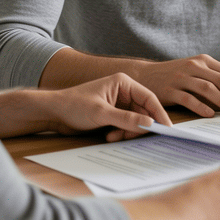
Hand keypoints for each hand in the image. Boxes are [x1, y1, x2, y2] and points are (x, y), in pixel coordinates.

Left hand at [45, 74, 172, 141]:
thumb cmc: (73, 105)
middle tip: (130, 137)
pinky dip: (122, 132)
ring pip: (136, 120)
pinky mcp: (113, 113)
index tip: (166, 128)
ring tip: (113, 136)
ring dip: (128, 131)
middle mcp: (123, 91)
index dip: (159, 113)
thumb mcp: (101, 113)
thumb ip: (126, 119)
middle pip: (143, 111)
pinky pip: (126, 125)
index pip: (148, 98)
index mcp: (123, 83)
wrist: (53, 113)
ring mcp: (119, 103)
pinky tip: (109, 135)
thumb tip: (149, 124)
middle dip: (138, 126)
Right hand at [132, 55, 219, 117]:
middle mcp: (194, 66)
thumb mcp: (199, 74)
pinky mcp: (170, 89)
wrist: (145, 76)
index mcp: (204, 61)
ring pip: (207, 88)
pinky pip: (188, 98)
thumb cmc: (177, 77)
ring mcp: (181, 77)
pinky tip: (210, 115)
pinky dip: (200, 106)